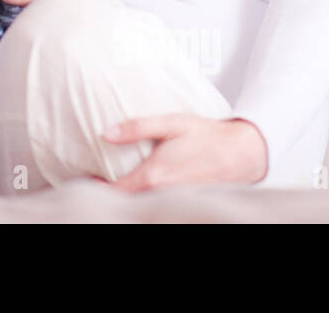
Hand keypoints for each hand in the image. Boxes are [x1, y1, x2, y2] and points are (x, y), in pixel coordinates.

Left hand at [102, 114, 268, 190]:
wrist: (243, 154)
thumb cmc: (206, 136)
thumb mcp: (170, 123)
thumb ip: (136, 128)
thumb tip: (105, 133)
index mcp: (154, 176)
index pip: (114, 192)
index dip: (95, 188)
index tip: (85, 179)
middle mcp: (163, 194)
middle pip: (126, 202)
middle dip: (110, 194)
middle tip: (96, 182)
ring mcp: (174, 201)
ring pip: (142, 205)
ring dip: (127, 198)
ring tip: (113, 185)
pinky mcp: (184, 203)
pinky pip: (157, 205)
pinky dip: (145, 200)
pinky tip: (139, 189)